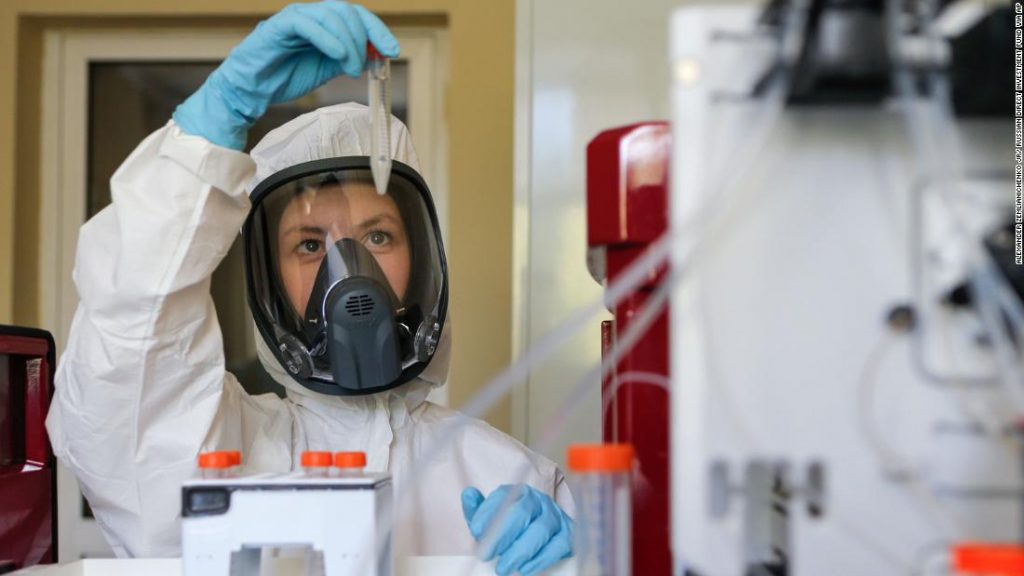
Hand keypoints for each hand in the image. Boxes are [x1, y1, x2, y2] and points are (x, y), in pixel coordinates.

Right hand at [173, 1, 398, 149]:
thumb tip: (374, 54)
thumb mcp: (326, 70)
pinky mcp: (279, 26)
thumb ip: (348, 58)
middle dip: (364, 37)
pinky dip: (329, 38)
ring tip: (350, 67)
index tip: (392, 50)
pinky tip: (339, 56)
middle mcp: (310, 16)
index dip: (377, 30)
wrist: (250, 91)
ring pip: (331, 15)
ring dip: (349, 42)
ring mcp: (295, 18)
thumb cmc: (283, 78)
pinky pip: (308, 23)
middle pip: (347, 12)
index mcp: (323, 24)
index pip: (356, 17)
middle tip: (363, 65)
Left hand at [461, 485, 572, 575]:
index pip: (502, 497)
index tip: (475, 532)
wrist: (545, 530)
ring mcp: (555, 516)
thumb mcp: (493, 517)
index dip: (487, 513)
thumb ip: (479, 509)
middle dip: (501, 534)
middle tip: (486, 554)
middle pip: (521, 512)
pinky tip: (525, 569)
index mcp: (518, 492)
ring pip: (540, 530)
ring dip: (519, 551)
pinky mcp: (567, 534)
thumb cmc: (514, 525)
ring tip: (504, 568)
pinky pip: (557, 546)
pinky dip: (540, 559)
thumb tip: (468, 495)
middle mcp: (538, 500)